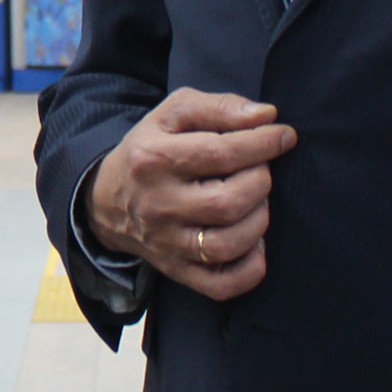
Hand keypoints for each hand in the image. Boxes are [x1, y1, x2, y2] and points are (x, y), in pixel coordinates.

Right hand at [82, 89, 295, 302]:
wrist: (107, 200)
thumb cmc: (151, 149)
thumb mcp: (172, 114)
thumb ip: (219, 107)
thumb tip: (266, 116)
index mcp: (153, 158)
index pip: (219, 153)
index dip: (262, 143)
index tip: (284, 136)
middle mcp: (158, 205)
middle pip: (227, 202)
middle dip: (260, 182)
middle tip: (260, 170)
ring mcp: (167, 243)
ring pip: (227, 245)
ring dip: (258, 221)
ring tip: (256, 202)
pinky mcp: (177, 271)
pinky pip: (221, 285)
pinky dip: (250, 268)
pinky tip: (253, 242)